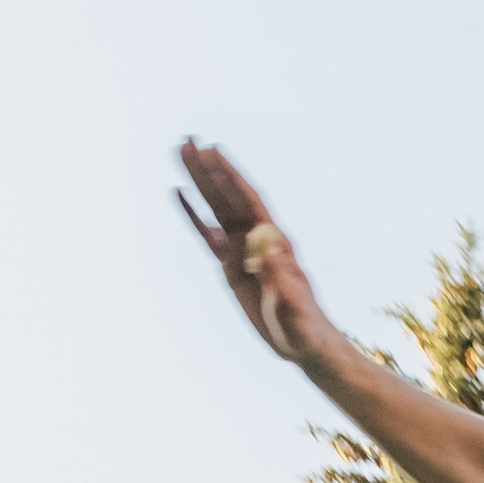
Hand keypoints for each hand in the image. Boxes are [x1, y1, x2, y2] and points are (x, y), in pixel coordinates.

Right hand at [176, 142, 329, 362]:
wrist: (303, 342)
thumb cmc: (304, 325)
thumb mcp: (293, 304)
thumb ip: (280, 278)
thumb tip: (266, 251)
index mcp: (273, 241)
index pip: (249, 201)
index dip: (232, 176)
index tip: (214, 151)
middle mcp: (255, 238)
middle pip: (228, 196)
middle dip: (208, 169)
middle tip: (188, 140)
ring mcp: (241, 249)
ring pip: (215, 208)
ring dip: (199, 181)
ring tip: (181, 153)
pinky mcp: (229, 265)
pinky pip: (206, 234)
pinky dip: (193, 215)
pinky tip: (179, 194)